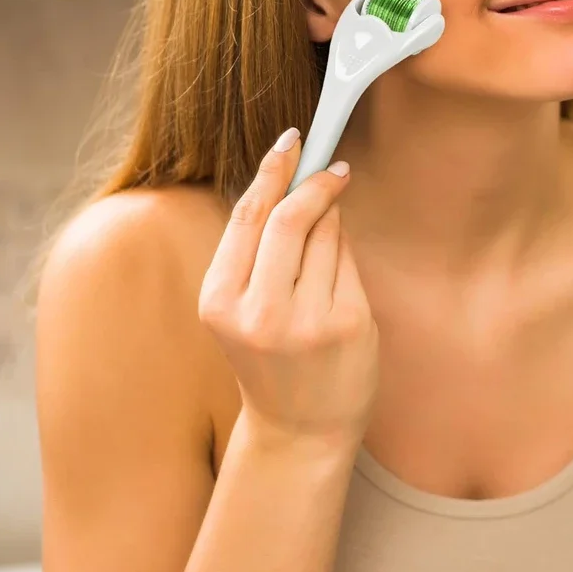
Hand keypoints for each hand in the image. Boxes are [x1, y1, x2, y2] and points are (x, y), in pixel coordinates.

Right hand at [198, 128, 377, 456]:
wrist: (300, 430)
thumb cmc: (271, 358)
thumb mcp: (242, 309)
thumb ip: (259, 251)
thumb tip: (297, 180)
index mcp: (221, 302)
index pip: (248, 216)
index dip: (274, 170)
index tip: (293, 140)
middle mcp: (260, 312)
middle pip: (290, 217)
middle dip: (316, 183)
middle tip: (333, 168)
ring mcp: (307, 320)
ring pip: (328, 235)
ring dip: (333, 223)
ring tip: (327, 251)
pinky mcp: (349, 323)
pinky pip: (351, 262)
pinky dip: (347, 254)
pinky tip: (339, 276)